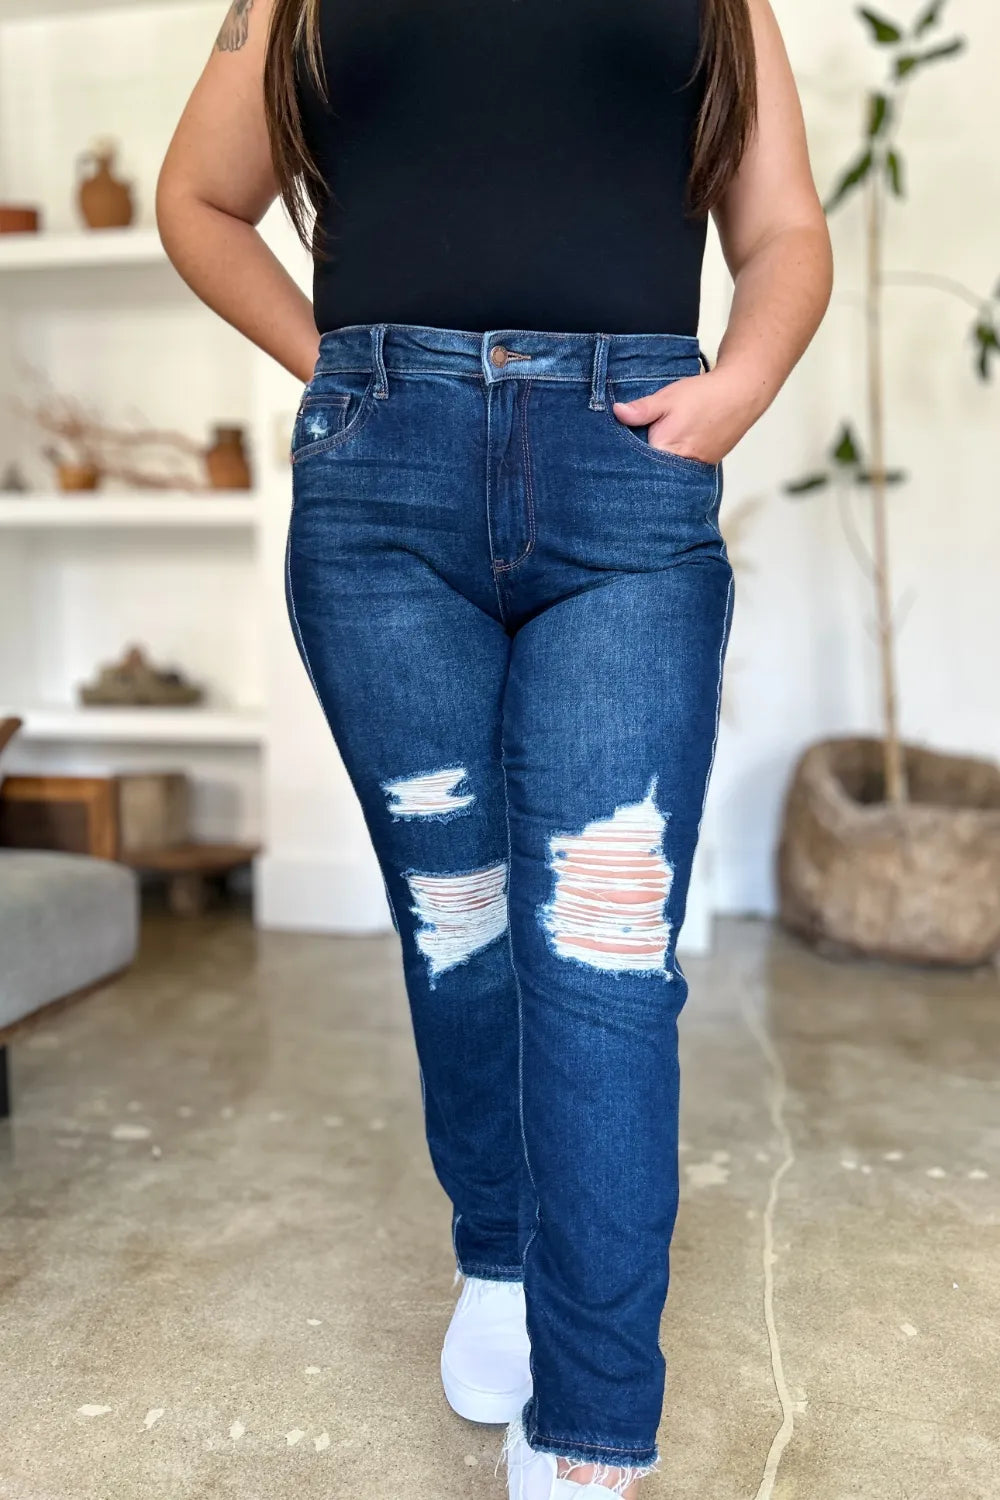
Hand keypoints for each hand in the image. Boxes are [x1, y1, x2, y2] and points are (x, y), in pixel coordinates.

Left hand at [612, 367, 761, 465]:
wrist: (741, 394)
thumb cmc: (704, 396)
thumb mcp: (667, 398)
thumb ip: (641, 409)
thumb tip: (616, 413)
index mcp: (664, 451)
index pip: (633, 463)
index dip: (621, 456)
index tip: (611, 449)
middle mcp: (679, 468)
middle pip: (649, 471)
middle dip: (638, 463)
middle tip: (627, 449)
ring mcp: (693, 470)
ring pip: (665, 472)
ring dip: (656, 463)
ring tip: (649, 450)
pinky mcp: (703, 467)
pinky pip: (680, 469)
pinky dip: (672, 462)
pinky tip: (668, 450)